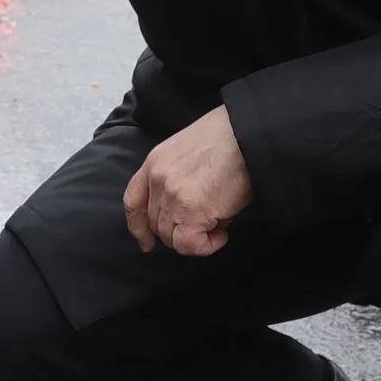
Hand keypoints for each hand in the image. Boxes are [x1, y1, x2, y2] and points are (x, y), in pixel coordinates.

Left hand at [123, 105, 251, 256]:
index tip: (146, 242)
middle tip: (207, 222)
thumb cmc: (229, 139)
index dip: (138, 227)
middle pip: (156, 224)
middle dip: (180, 230)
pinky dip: (206, 245)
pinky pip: (189, 244)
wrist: (248, 135)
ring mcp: (172, 195)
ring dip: (195, 238)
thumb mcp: (190, 153)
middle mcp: (158, 179)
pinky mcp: (191, 211)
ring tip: (219, 221)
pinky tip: (221, 234)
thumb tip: (189, 212)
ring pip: (171, 238)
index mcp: (155, 161)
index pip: (133, 201)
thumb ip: (179, 180)